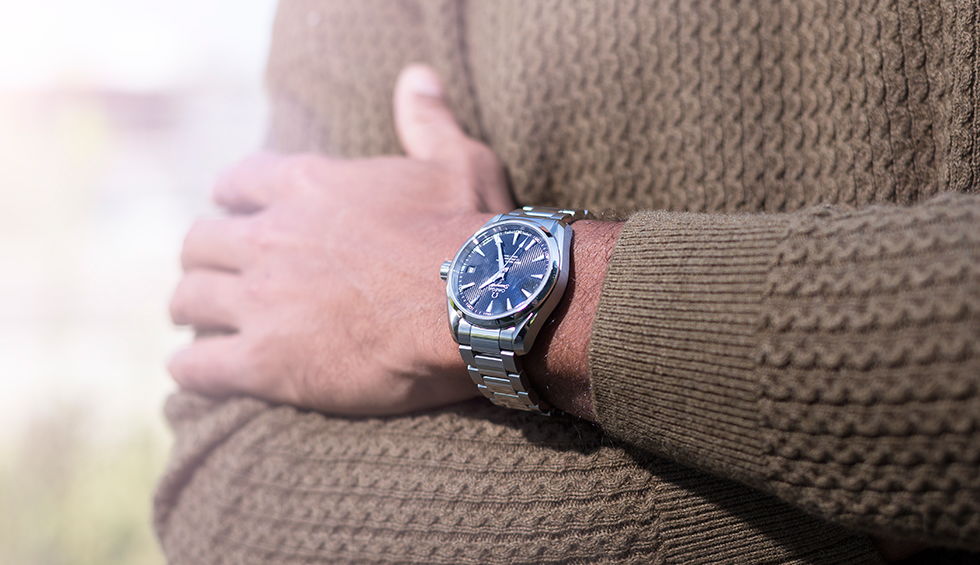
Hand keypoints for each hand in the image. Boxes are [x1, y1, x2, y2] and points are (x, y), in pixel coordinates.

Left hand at [168, 65, 514, 414]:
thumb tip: (418, 77)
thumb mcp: (457, 164)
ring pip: (189, 301)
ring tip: (204, 327)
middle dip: (204, 261)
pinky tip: (201, 373)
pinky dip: (193, 370)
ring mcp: (262, 300)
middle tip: (218, 279)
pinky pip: (197, 366)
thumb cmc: (471, 236)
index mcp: (308, 185)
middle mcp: (271, 236)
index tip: (236, 215)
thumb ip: (427, 121)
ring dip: (194, 312)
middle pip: (198, 244)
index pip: (235, 183)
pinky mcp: (266, 362)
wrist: (481, 307)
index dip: (231, 200)